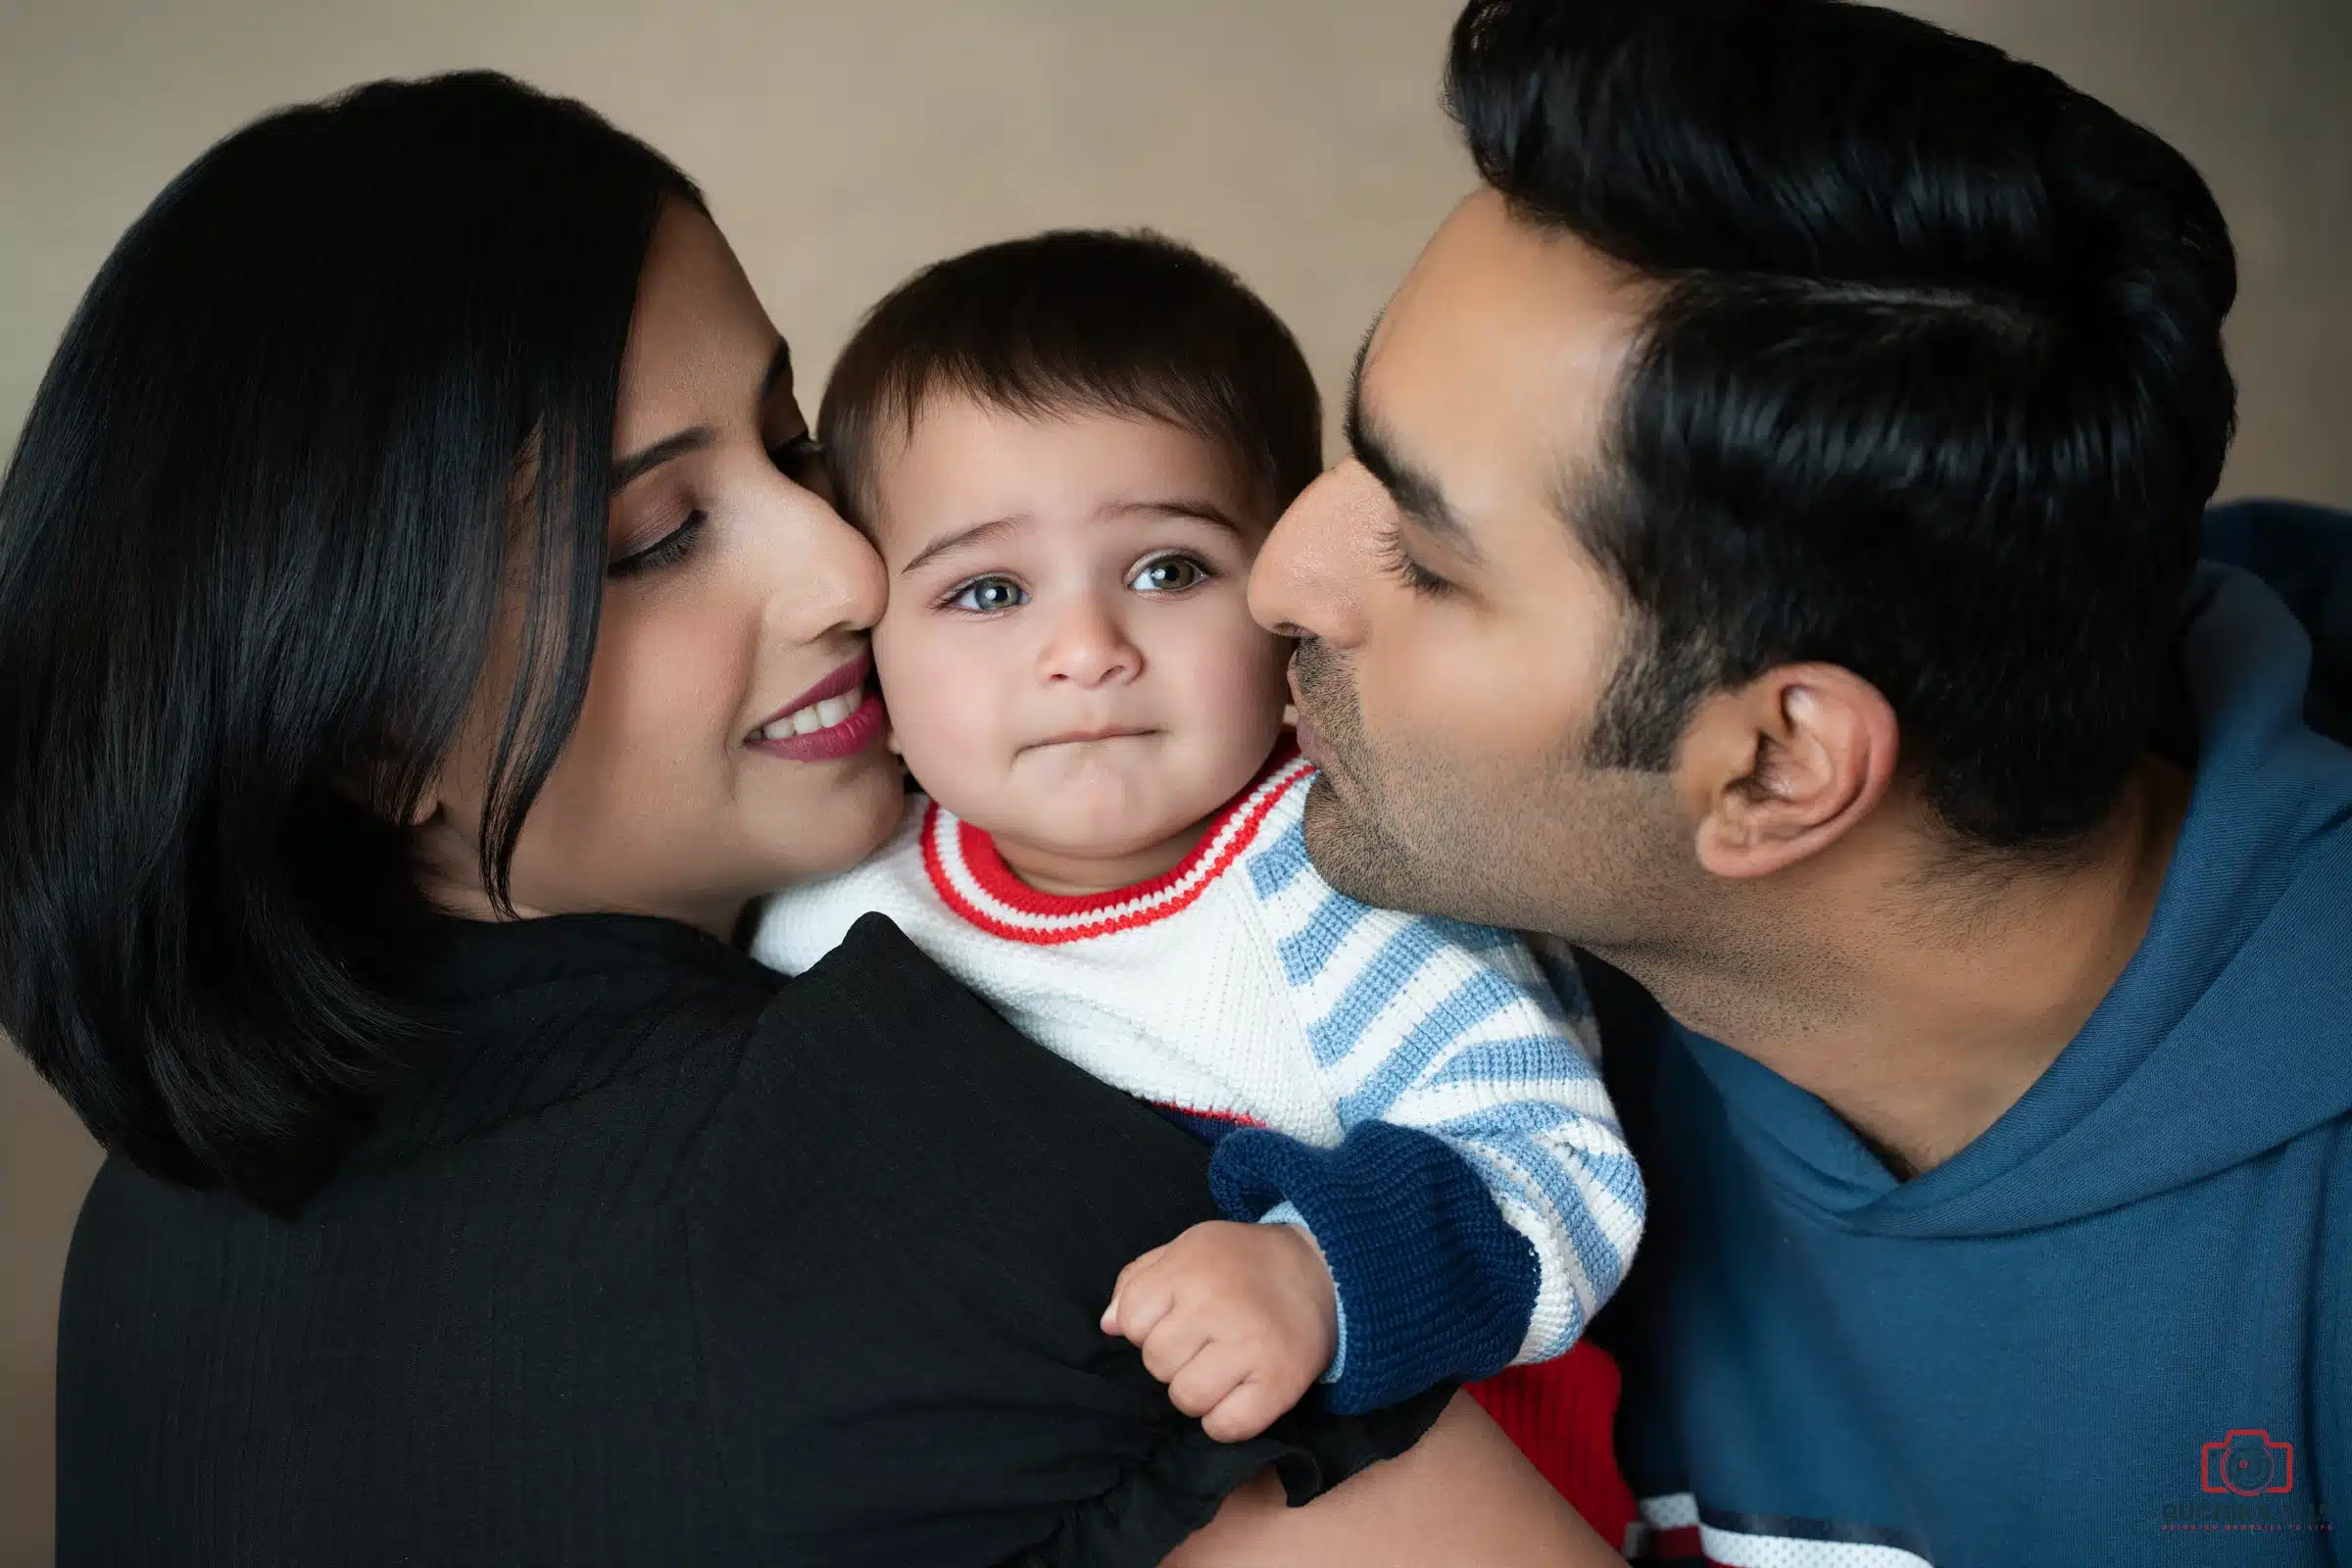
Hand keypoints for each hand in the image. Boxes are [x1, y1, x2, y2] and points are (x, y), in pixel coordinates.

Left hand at [1100, 1219, 1339, 1441]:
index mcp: (1190, 1266)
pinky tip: (1239, 1393)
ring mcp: (1250, 1345)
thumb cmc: (1242, 1263)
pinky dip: (1225, 1421)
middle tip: (1205, 1340)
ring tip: (1223, 1366)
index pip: (1131, 1319)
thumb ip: (1139, 1279)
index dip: (1147, 1323)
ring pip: (1185, 1398)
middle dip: (1173, 1356)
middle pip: (1155, 1362)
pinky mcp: (1280, 1382)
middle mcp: (1217, 1304)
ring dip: (1197, 1391)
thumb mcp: (1188, 1248)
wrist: (1323, 1269)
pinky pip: (1225, 1427)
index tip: (1176, 1315)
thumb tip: (1108, 1325)